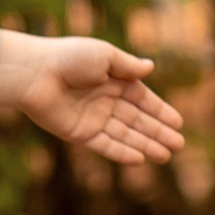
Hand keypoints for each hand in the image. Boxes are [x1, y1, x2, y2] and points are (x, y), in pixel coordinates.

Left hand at [0, 31, 184, 165]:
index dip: (160, 111)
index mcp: (113, 80)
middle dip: (158, 133)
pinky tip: (140, 159)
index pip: (142, 99)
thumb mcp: (104, 56)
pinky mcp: (79, 133)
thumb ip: (128, 66)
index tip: (178, 123)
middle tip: (178, 145)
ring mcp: (93, 118)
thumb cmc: (69, 57)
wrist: (35, 73)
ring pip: (125, 135)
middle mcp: (105, 100)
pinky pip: (105, 145)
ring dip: (145, 145)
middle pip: (137, 120)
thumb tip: (150, 67)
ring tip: (166, 156)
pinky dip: (122, 153)